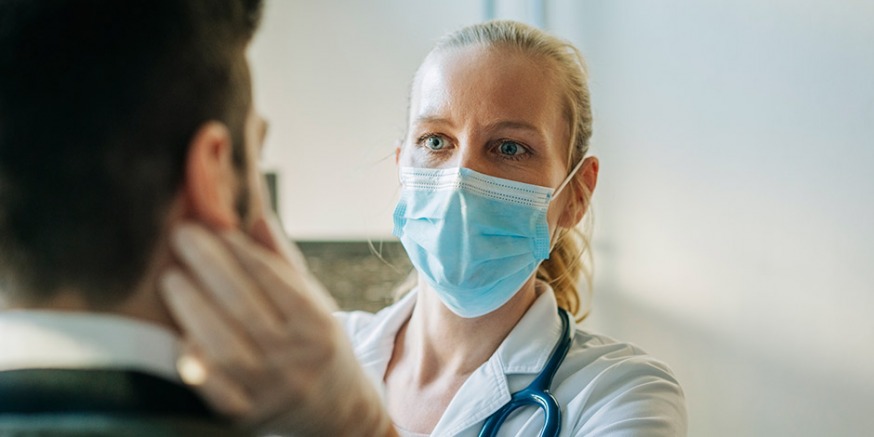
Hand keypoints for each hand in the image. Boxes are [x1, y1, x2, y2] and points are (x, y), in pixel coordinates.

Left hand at [159, 217, 393, 435]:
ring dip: (194, 308)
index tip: (214, 225)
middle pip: (246, 308)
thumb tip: (253, 213)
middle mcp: (296, 358)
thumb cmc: (315, 342)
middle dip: (210, 266)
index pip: (276, 281)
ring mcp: (270, 389)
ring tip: (173, 278)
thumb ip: (280, 260)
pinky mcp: (246, 416)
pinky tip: (179, 334)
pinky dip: (196, 363)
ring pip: (226, 348)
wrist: (336, 409)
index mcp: (316, 324)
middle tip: (183, 235)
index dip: (242, 251)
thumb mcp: (312, 300)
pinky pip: (214, 391)